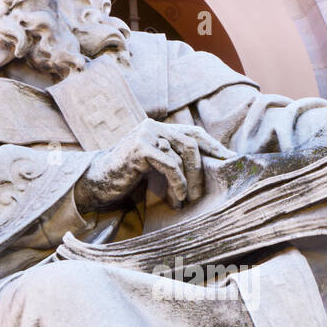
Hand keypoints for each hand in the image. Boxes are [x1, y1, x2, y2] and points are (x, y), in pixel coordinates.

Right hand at [75, 119, 233, 213]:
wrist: (96, 183)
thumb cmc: (127, 178)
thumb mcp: (156, 167)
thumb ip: (174, 161)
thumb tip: (207, 171)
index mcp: (160, 129)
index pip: (194, 133)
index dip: (214, 147)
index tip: (230, 162)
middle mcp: (154, 126)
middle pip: (192, 143)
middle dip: (201, 170)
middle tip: (201, 194)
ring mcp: (146, 134)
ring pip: (183, 153)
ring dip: (190, 180)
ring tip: (187, 199)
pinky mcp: (140, 147)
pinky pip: (170, 164)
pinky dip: (178, 183)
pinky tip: (176, 198)